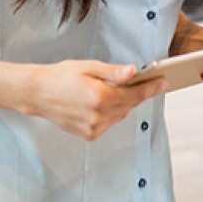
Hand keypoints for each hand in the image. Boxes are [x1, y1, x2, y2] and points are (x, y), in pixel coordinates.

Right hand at [25, 60, 166, 140]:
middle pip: (130, 105)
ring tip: (112, 89)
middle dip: (137, 93)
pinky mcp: (89, 135)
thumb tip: (134, 71)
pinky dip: (111, 112)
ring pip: (121, 115)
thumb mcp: (89, 66)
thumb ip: (113, 71)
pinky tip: (100, 102)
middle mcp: (99, 116)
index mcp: (100, 97)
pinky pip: (110, 122)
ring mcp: (94, 128)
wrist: (39, 94)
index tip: (163, 82)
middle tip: (141, 80)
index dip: (151, 88)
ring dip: (123, 103)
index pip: (135, 94)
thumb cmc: (62, 76)